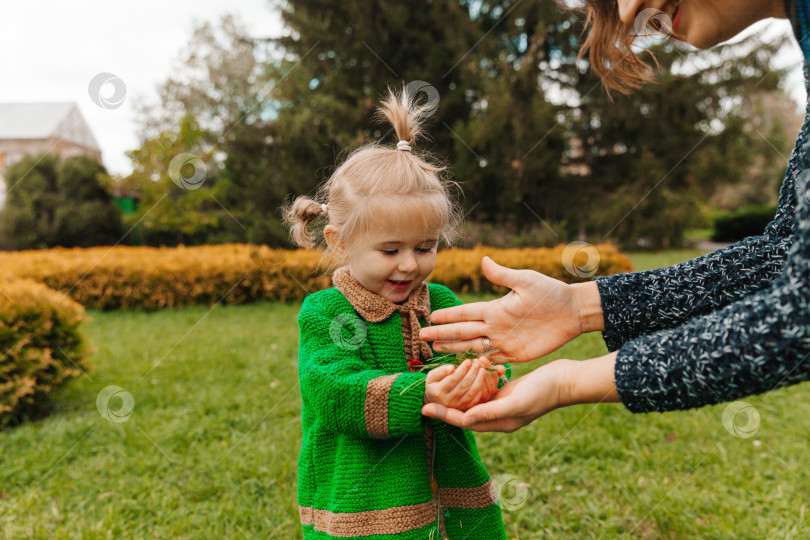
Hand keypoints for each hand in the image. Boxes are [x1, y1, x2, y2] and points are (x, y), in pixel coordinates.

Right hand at [419, 256, 602, 361]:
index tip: (431, 317)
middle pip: (463, 331)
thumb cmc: (551, 293)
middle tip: (422, 336)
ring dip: (454, 349)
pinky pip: (492, 360)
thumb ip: (503, 275)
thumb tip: (483, 260)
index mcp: (495, 308)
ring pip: (473, 346)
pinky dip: (477, 363)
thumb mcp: (526, 281)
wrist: (572, 312)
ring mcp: (504, 340)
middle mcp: (495, 325)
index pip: (465, 313)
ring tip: (436, 349)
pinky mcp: (515, 354)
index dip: (448, 316)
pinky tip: (463, 367)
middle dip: (442, 334)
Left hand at [422, 360, 564, 431]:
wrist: (564, 380)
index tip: (424, 408)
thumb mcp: (516, 401)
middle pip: (465, 413)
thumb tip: (466, 419)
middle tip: (424, 397)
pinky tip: (461, 375)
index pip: (465, 421)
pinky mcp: (506, 392)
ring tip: (437, 387)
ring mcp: (502, 404)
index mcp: (499, 423)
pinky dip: (472, 383)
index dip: (444, 415)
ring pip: (473, 401)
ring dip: (457, 394)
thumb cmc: (543, 392)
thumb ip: (491, 411)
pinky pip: (483, 390)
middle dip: (445, 406)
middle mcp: (498, 416)